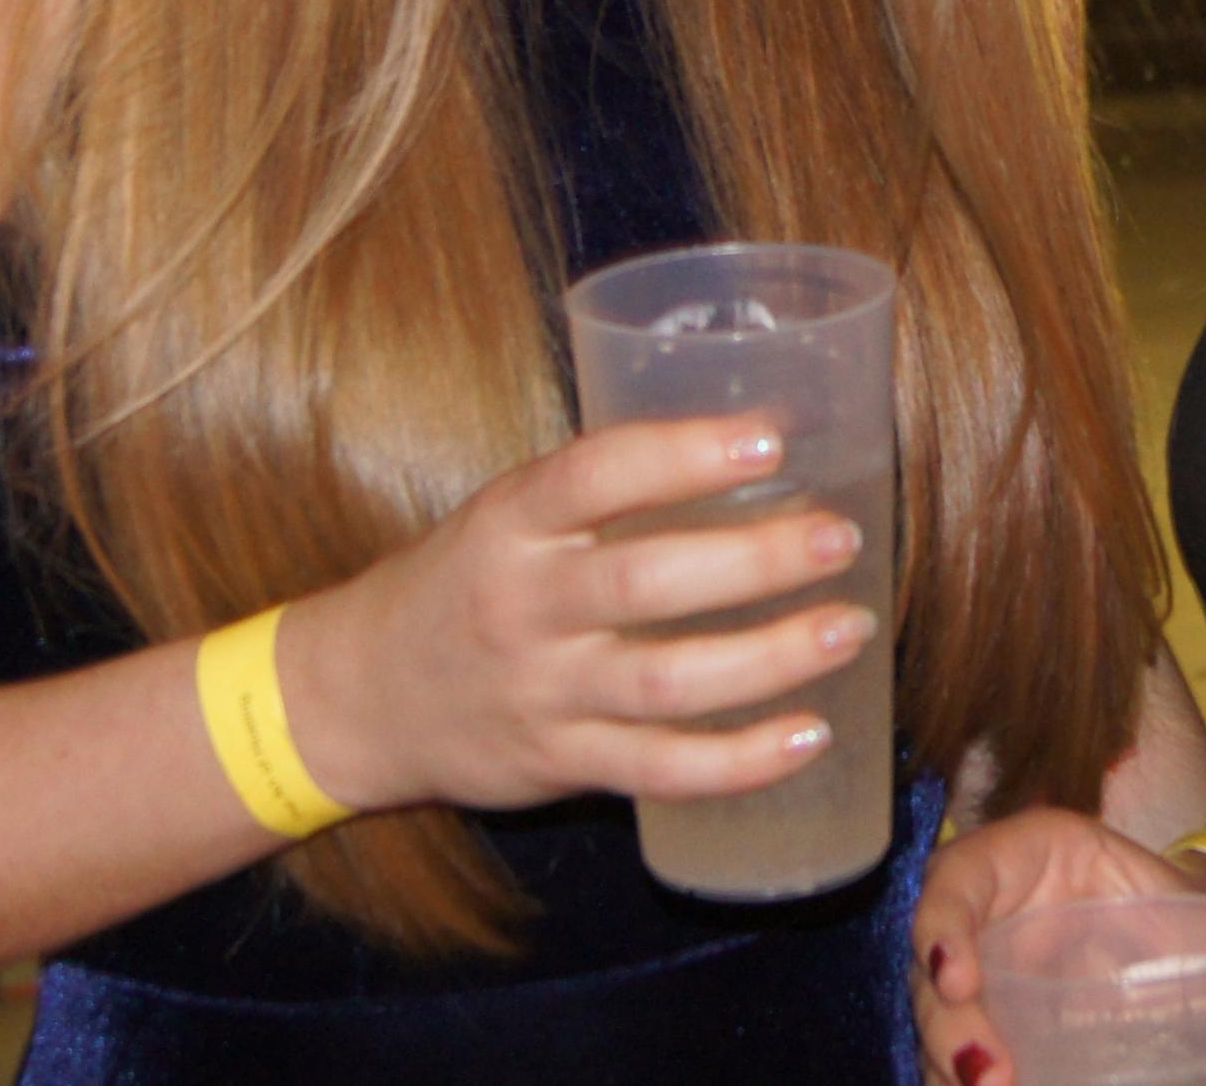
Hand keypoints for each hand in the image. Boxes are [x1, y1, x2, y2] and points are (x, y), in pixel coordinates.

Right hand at [272, 414, 874, 815]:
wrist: (356, 696)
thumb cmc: (465, 583)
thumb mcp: (509, 515)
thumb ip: (604, 492)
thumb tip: (758, 445)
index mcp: (511, 522)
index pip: (597, 474)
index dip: (685, 454)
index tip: (772, 437)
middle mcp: (524, 604)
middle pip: (647, 582)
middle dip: (756, 561)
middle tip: (839, 538)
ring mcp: (541, 691)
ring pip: (666, 682)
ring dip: (769, 658)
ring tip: (849, 629)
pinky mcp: (559, 762)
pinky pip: (660, 769)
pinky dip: (740, 760)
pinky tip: (808, 736)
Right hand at [910, 808, 1205, 1083]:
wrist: (1183, 955)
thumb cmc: (1182, 918)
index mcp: (1027, 861)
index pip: (959, 877)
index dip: (942, 922)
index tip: (955, 977)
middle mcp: (986, 925)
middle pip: (935, 971)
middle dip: (950, 1029)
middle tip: (992, 1080)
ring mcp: (979, 990)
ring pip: (940, 1033)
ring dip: (954, 1071)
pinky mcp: (987, 1041)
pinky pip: (960, 1069)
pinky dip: (967, 1084)